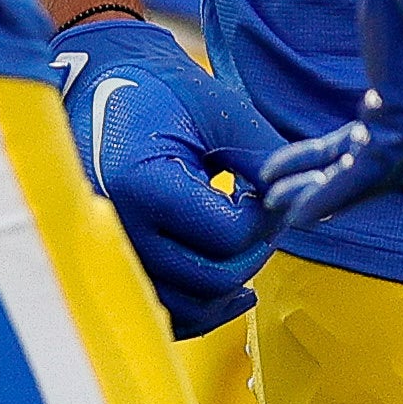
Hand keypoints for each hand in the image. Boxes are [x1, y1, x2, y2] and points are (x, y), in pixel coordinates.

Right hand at [52, 16, 283, 336]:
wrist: (100, 87)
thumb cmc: (162, 92)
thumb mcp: (220, 111)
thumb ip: (266, 159)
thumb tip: (303, 204)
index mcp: (142, 185)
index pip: (230, 236)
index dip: (265, 217)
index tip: (266, 188)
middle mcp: (118, 230)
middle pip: (214, 278)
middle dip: (254, 252)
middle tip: (265, 217)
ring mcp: (109, 256)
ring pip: (193, 308)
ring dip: (232, 285)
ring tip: (250, 247)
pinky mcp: (110, 269)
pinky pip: (167, 316)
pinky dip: (204, 309)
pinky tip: (233, 291)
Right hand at [258, 0, 402, 235]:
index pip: (387, 128)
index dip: (342, 151)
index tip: (304, 162)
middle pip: (380, 157)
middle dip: (327, 178)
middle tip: (281, 194)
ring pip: (372, 171)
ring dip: (322, 191)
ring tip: (274, 205)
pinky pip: (369, 167)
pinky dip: (332, 193)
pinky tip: (296, 212)